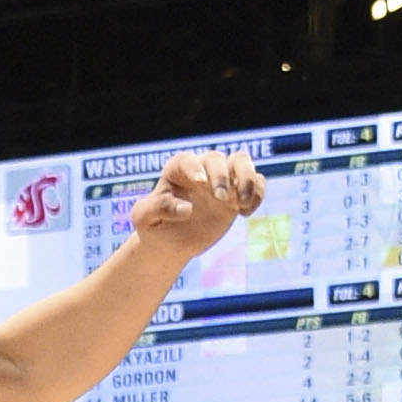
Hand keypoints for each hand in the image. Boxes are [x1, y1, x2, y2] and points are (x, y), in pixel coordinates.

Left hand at [128, 149, 262, 266]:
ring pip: (242, 162)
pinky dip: (258, 194)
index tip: (199, 182)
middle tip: (219, 198)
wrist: (170, 242)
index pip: (187, 160)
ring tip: (241, 203)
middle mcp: (201, 170)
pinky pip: (257, 183)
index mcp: (176, 171)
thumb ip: (158, 208)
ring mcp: (221, 180)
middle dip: (221, 175)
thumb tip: (186, 208)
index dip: (194, 167)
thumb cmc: (153, 226)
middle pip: (217, 158)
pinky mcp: (236, 195)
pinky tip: (245, 213)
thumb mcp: (144, 219)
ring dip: (247, 178)